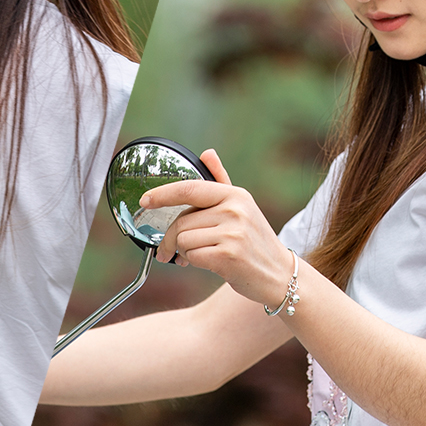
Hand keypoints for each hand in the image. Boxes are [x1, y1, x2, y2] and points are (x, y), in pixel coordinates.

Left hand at [139, 149, 294, 309]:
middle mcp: (234, 211)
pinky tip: (208, 263)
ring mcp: (232, 233)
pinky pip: (192, 257)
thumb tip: (207, 152)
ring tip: (200, 255)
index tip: (146, 200)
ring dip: (184, 252)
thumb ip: (221, 180)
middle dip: (169, 239)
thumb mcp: (242, 206)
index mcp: (235, 195)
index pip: (190, 189)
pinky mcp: (228, 257)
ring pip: (183, 240)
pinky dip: (192, 263)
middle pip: (181, 221)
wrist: (280, 274)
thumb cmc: (255, 240)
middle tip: (168, 251)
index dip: (163, 194)